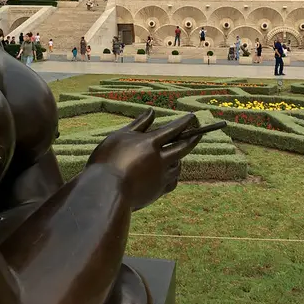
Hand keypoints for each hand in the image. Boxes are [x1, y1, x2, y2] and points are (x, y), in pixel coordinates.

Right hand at [87, 110, 201, 210]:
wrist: (104, 191)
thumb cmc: (108, 160)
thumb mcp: (120, 136)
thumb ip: (138, 124)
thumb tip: (152, 111)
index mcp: (150, 143)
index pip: (173, 129)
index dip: (185, 123)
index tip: (193, 117)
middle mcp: (160, 159)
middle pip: (183, 147)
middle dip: (193, 138)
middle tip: (198, 133)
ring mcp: (161, 176)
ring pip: (178, 165)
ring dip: (180, 157)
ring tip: (178, 153)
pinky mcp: (158, 191)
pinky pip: (172, 181)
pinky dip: (173, 174)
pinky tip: (169, 172)